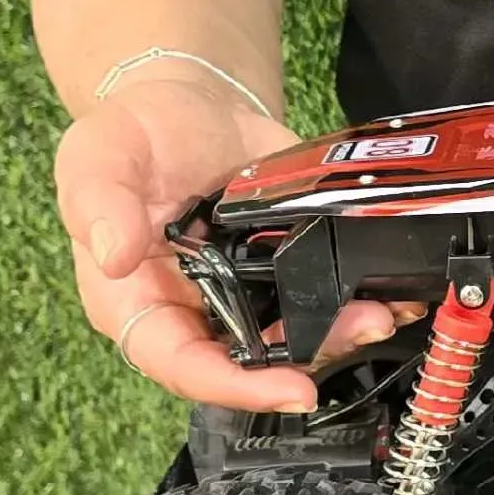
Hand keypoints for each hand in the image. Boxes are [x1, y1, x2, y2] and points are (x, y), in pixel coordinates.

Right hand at [55, 71, 412, 410]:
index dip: (235, 385)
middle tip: (362, 330)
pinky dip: (362, 296)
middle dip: (311, 357)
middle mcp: (196, 311)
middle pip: (252, 361)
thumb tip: (113, 256)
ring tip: (386, 310)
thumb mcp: (96, 158)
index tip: (290, 389)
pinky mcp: (289, 268)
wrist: (191, 104)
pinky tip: (397, 289)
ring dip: (345, 330)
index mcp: (137, 302)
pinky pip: (325, 294)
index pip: (181, 363)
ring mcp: (248, 293)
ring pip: (298, 334)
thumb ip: (98, 205)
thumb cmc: (130, 137)